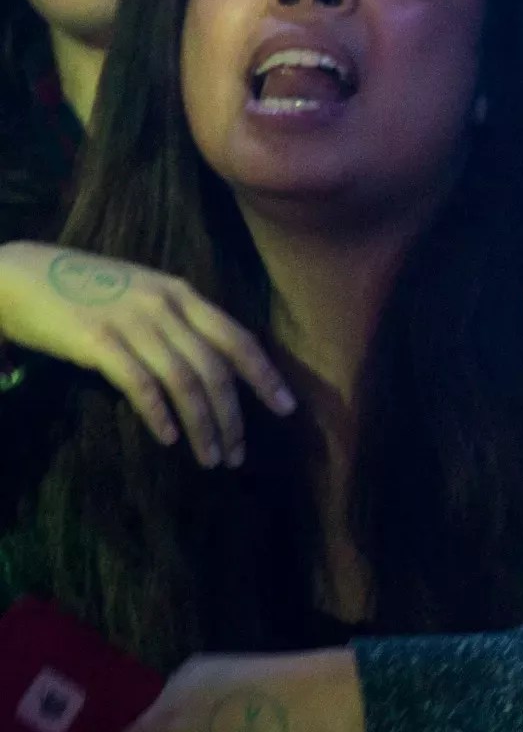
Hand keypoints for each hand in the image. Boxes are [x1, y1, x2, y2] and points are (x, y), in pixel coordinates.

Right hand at [0, 243, 294, 467]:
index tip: (286, 408)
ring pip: (185, 381)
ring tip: (211, 458)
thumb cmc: (82, 289)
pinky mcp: (97, 341)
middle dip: (233, 416)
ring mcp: (132, 323)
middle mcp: (164, 306)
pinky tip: (169, 439)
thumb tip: (212, 364)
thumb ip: (177, 320)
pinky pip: (140, 384)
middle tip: (239, 454)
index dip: (265, 375)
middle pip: (215, 368)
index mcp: (181, 293)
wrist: (17, 274)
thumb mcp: (142, 293)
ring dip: (203, 425)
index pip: (237, 338)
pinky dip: (160, 414)